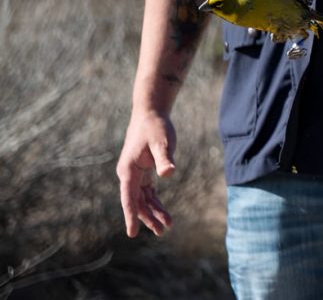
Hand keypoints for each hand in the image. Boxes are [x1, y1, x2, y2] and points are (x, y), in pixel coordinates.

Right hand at [116, 111, 176, 236]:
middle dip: (148, 218)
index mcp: (128, 170)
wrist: (151, 113)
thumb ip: (164, 158)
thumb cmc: (156, 127)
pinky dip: (155, 202)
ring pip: (142, 199)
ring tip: (167, 225)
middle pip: (137, 202)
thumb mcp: (162, 142)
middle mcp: (128, 174)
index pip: (129, 198)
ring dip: (153, 212)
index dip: (131, 216)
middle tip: (163, 231)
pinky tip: (163, 212)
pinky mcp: (143, 171)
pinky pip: (147, 192)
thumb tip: (168, 173)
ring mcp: (135, 173)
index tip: (132, 233)